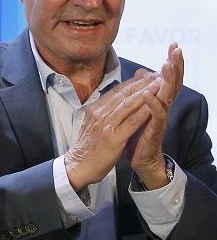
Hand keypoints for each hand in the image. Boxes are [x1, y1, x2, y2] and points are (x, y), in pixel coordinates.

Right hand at [65, 72, 161, 191]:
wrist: (79, 165)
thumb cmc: (89, 147)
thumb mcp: (93, 124)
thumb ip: (104, 111)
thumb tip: (115, 100)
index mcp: (96, 109)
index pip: (117, 90)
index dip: (134, 81)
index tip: (148, 74)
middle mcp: (100, 113)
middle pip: (124, 93)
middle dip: (143, 82)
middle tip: (159, 73)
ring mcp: (106, 124)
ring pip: (129, 104)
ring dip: (146, 92)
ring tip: (160, 83)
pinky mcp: (113, 137)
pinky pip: (131, 122)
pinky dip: (143, 112)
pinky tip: (154, 106)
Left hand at [127, 43, 183, 188]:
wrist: (141, 161)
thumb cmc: (140, 134)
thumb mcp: (140, 109)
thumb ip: (144, 91)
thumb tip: (144, 72)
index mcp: (158, 102)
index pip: (167, 79)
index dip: (172, 62)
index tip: (174, 45)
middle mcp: (162, 109)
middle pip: (171, 84)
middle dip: (175, 66)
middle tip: (177, 50)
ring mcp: (159, 121)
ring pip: (166, 98)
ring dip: (167, 82)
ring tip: (167, 65)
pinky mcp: (153, 133)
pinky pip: (155, 118)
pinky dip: (152, 106)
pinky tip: (149, 95)